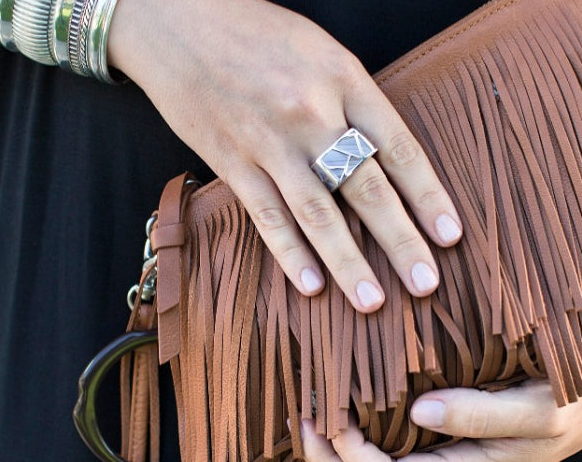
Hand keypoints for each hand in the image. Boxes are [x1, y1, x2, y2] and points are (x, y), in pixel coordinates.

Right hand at [108, 0, 462, 311]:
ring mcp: (268, 140)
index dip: (428, 195)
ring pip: (317, 212)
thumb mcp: (318, 47)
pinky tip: (311, 285)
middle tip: (426, 285)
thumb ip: (351, 98)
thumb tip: (379, 153)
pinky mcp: (230, 160)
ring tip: (373, 301)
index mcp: (342, 77)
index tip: (450, 234)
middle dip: (401, 240)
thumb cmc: (254, 30)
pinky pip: (266, 214)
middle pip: (366, 188)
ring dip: (348, 262)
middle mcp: (310, 112)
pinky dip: (289, 253)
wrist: (177, 23)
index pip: (399, 146)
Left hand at [301, 380, 581, 461]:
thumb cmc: (562, 405)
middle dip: (330, 460)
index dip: (349, 459)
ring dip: (339, 450)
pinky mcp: (442, 436)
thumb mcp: (535, 412)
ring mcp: (443, 454)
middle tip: (301, 423)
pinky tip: (345, 408)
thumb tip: (420, 412)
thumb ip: (482, 416)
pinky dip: (360, 433)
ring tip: (309, 418)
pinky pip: (392, 445)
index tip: (323, 422)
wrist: (577, 399)